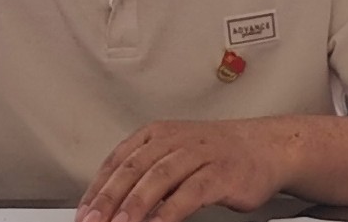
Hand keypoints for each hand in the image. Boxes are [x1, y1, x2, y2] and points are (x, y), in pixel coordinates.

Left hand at [77, 118, 296, 221]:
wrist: (265, 147)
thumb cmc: (216, 155)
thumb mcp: (174, 155)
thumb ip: (145, 175)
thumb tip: (111, 204)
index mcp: (157, 134)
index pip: (117, 161)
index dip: (97, 188)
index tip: (83, 213)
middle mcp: (174, 140)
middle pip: (132, 169)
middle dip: (108, 199)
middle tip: (91, 221)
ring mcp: (198, 155)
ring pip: (158, 178)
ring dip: (134, 205)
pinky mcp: (220, 173)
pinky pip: (190, 193)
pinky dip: (170, 212)